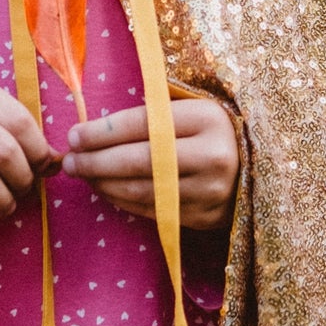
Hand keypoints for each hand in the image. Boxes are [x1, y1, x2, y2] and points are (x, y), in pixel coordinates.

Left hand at [62, 98, 238, 230]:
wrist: (257, 163)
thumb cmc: (211, 128)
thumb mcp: (190, 108)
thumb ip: (151, 115)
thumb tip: (91, 131)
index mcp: (206, 118)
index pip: (143, 124)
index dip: (102, 132)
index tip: (74, 136)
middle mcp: (212, 155)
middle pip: (139, 161)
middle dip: (96, 162)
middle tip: (68, 162)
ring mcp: (211, 191)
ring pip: (143, 190)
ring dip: (105, 184)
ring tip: (82, 175)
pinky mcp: (206, 217)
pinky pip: (153, 211)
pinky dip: (124, 201)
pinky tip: (107, 190)